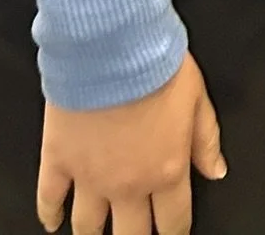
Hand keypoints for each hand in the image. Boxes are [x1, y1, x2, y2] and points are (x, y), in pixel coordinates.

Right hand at [37, 52, 225, 234]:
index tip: (173, 233)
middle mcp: (127, 184)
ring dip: (94, 232)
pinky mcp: (58, 162)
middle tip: (138, 234)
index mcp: (166, 170)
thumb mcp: (198, 101)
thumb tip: (216, 170)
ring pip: (88, 225)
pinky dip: (49, 215)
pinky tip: (53, 222)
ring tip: (99, 232)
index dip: (175, 232)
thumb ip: (206, 141)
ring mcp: (88, 178)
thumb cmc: (158, 67)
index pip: (174, 221)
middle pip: (131, 233)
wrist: (114, 49)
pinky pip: (48, 200)